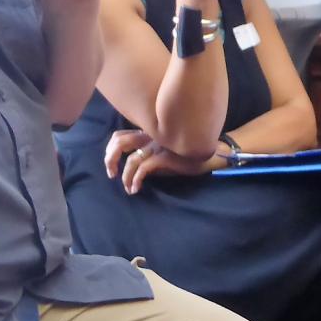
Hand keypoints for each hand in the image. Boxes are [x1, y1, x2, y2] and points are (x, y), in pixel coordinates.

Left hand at [104, 128, 223, 193]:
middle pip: (119, 142)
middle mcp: (150, 136)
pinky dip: (136, 180)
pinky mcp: (165, 157)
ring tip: (128, 188)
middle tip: (112, 174)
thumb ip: (150, 152)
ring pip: (131, 160)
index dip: (111, 150)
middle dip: (110, 160)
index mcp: (148, 132)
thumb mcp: (165, 149)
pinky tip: (136, 188)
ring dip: (125, 176)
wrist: (210, 153)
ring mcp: (157, 146)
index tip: (113, 164)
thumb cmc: (187, 153)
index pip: (120, 135)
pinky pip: (143, 169)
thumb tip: (135, 168)